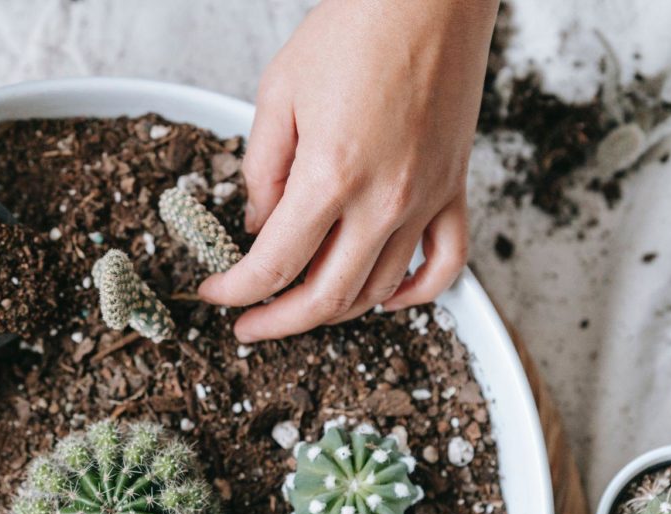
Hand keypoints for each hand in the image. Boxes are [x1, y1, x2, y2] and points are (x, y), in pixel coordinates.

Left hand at [199, 0, 496, 341]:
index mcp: (331, 175)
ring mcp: (425, 199)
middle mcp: (384, 199)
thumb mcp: (278, 94)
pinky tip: (383, 297)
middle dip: (277, 321)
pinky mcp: (454, 189)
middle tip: (249, 326)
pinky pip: (445, 264)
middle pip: (325, 296)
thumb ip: (262, 170)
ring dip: (333, 309)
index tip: (216, 294)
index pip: (274, 265)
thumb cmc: (354, 30)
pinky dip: (414, 294)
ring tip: (299, 304)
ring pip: (378, 289)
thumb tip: (258, 227)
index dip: (236, 291)